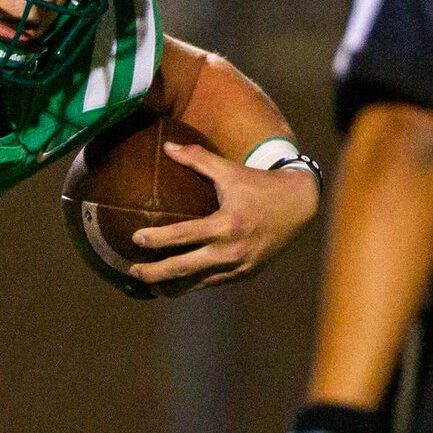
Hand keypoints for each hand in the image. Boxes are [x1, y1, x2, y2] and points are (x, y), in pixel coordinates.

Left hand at [126, 146, 321, 295]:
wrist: (299, 206)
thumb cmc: (259, 185)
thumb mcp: (230, 169)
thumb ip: (197, 158)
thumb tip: (166, 146)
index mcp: (226, 224)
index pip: (182, 236)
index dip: (156, 240)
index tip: (135, 239)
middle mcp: (231, 250)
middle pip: (183, 268)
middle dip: (154, 273)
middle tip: (133, 271)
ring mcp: (238, 266)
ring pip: (197, 284)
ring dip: (170, 286)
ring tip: (149, 284)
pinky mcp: (244, 275)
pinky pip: (212, 283)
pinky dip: (192, 285)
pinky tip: (175, 284)